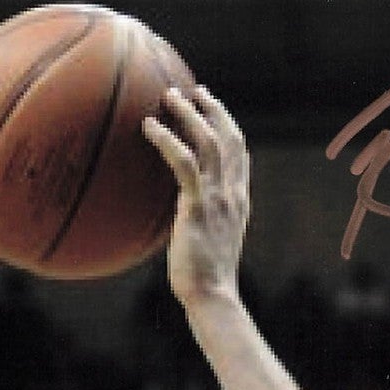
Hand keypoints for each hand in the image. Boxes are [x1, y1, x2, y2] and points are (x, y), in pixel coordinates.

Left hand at [144, 86, 247, 307]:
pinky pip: (184, 163)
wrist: (212, 298)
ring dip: (189, 113)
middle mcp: (232, 195)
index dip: (227, 126)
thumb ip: (200, 224)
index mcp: (238, 203)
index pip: (240, 155)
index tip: (211, 108)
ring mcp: (217, 199)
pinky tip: (150, 127)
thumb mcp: (209, 246)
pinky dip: (167, 140)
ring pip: (209, 141)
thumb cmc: (206, 283)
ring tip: (169, 97)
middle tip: (192, 91)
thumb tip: (178, 219)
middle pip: (229, 138)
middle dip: (213, 109)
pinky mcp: (197, 206)